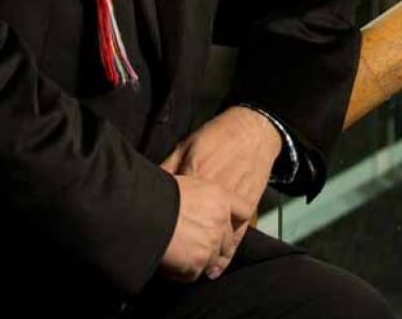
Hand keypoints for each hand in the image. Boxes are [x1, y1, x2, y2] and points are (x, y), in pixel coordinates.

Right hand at [160, 173, 250, 282]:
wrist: (143, 212)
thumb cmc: (158, 193)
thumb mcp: (182, 181)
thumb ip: (197, 193)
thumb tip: (195, 197)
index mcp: (218, 197)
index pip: (243, 210)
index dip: (237, 221)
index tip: (230, 228)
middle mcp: (220, 220)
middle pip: (228, 241)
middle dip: (216, 247)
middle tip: (198, 247)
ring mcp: (211, 243)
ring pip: (214, 260)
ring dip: (200, 261)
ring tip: (181, 255)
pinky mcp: (199, 262)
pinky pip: (196, 274)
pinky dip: (185, 272)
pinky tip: (171, 262)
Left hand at [161, 106, 282, 262]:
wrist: (252, 131)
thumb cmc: (217, 136)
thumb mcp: (186, 145)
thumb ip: (169, 166)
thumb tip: (150, 183)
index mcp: (196, 175)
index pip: (174, 207)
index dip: (161, 223)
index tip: (150, 233)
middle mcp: (213, 194)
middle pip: (193, 227)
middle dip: (178, 243)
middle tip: (164, 254)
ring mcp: (232, 204)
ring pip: (215, 239)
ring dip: (202, 257)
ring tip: (188, 270)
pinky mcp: (248, 209)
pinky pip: (237, 238)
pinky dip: (227, 256)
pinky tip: (215, 268)